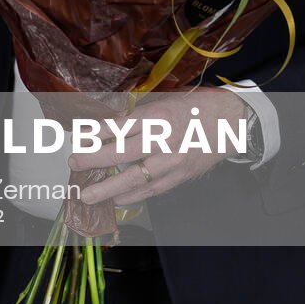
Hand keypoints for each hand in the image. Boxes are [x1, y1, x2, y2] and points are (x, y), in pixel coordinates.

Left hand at [72, 88, 249, 206]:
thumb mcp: (162, 103)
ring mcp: (173, 161)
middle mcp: (164, 140)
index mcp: (157, 117)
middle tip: (74, 163)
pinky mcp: (180, 177)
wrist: (231, 122)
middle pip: (122, 153)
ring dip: (109, 188)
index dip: (96, 134)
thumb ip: (135, 118)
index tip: (79, 138)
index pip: (119, 127)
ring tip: (88, 195)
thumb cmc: (193, 109)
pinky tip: (116, 200)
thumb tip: (105, 130)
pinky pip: (152, 190)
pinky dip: (133, 197)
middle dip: (94, 160)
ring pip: (135, 178)